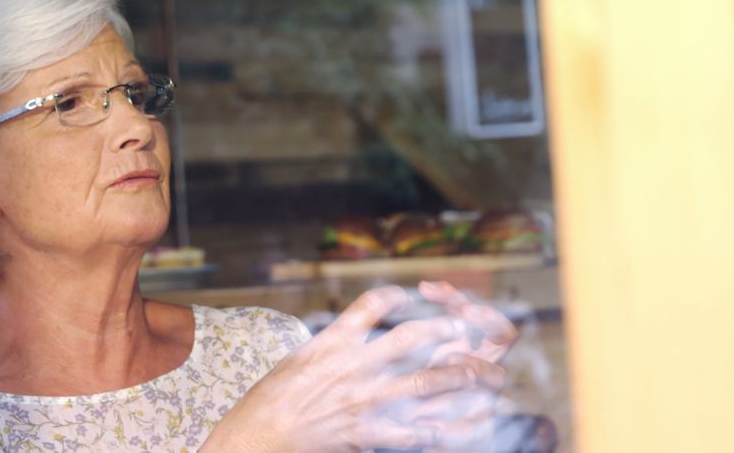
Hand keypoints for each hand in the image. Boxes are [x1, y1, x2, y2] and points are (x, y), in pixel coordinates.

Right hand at [201, 282, 517, 452]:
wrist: (260, 438)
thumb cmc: (269, 400)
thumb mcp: (296, 358)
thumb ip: (328, 342)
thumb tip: (349, 329)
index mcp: (333, 342)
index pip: (371, 304)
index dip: (394, 295)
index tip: (406, 295)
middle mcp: (354, 366)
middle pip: (409, 338)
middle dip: (441, 329)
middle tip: (460, 326)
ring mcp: (365, 400)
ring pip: (424, 381)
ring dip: (455, 373)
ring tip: (473, 369)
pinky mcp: (370, 432)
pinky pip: (417, 429)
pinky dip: (443, 426)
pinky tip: (458, 422)